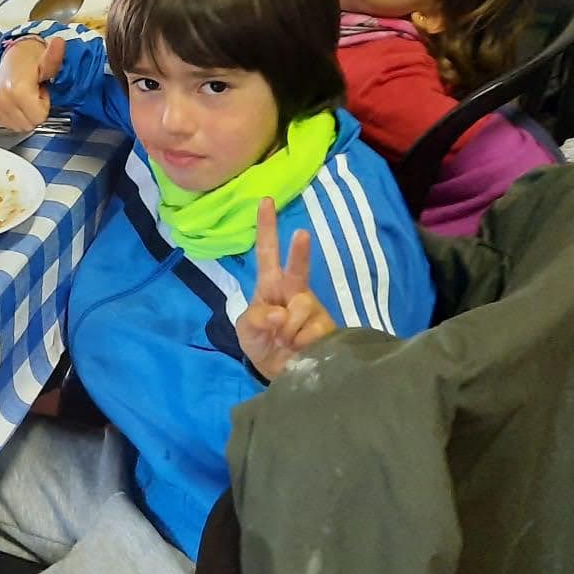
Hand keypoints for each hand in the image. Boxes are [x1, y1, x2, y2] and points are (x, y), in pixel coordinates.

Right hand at [0, 35, 62, 130]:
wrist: (16, 53)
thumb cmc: (34, 58)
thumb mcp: (48, 59)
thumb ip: (54, 57)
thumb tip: (59, 42)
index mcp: (17, 89)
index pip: (38, 118)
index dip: (44, 105)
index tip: (41, 90)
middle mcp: (2, 97)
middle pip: (27, 124)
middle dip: (34, 111)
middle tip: (33, 92)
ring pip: (16, 126)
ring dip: (24, 113)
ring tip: (25, 95)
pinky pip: (6, 122)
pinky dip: (14, 114)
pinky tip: (16, 100)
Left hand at [235, 198, 334, 380]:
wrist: (280, 372)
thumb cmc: (261, 343)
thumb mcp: (247, 330)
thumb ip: (256, 319)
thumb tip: (281, 313)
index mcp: (270, 285)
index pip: (267, 252)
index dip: (266, 227)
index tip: (265, 201)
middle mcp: (293, 291)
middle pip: (297, 267)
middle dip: (299, 252)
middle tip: (301, 234)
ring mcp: (311, 307)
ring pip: (302, 306)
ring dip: (289, 328)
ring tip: (285, 341)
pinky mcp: (326, 326)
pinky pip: (313, 329)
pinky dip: (301, 342)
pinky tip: (300, 348)